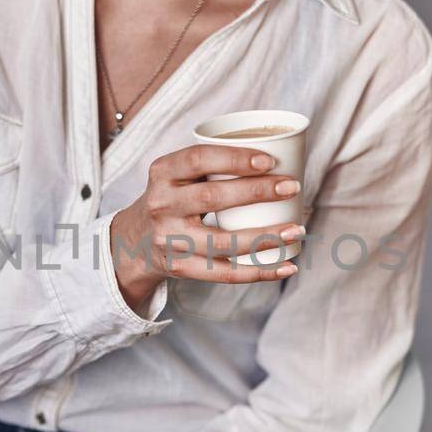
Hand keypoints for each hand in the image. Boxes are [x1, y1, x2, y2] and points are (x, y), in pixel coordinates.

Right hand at [109, 143, 302, 308]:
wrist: (135, 241)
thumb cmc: (174, 199)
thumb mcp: (177, 175)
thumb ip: (212, 165)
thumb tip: (281, 158)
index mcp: (162, 173)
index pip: (199, 159)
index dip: (235, 159)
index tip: (270, 161)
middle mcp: (162, 205)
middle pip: (213, 198)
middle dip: (257, 191)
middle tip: (293, 187)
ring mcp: (169, 239)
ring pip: (222, 241)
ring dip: (265, 236)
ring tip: (296, 229)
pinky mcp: (180, 268)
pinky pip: (224, 273)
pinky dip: (259, 272)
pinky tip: (286, 267)